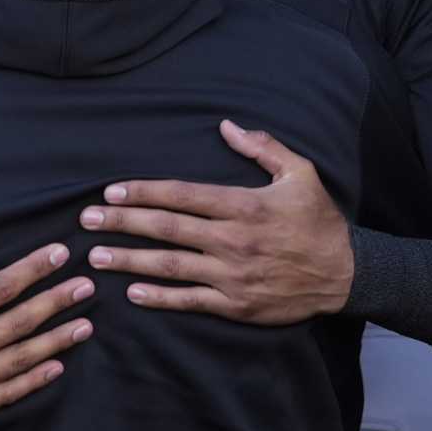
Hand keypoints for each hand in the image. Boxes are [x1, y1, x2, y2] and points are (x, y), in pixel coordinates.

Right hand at [0, 243, 93, 430]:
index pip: (0, 289)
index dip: (33, 269)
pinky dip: (34, 380)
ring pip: (21, 358)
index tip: (60, 254)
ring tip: (86, 324)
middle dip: (57, 301)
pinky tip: (57, 365)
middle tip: (88, 286)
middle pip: (20, 322)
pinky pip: (6, 394)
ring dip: (57, 340)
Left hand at [78, 119, 352, 324]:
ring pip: (170, 266)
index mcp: (243, 205)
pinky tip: (133, 293)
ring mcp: (232, 275)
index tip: (110, 192)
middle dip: (122, 223)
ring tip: (96, 256)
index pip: (181, 196)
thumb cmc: (320, 220)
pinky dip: (160, 298)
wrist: (346, 273)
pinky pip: (190, 301)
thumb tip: (226, 125)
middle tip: (85, 221)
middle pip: (166, 229)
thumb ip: (262, 147)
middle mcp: (232, 240)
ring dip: (129, 260)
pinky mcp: (236, 305)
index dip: (142, 193)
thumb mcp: (300, 173)